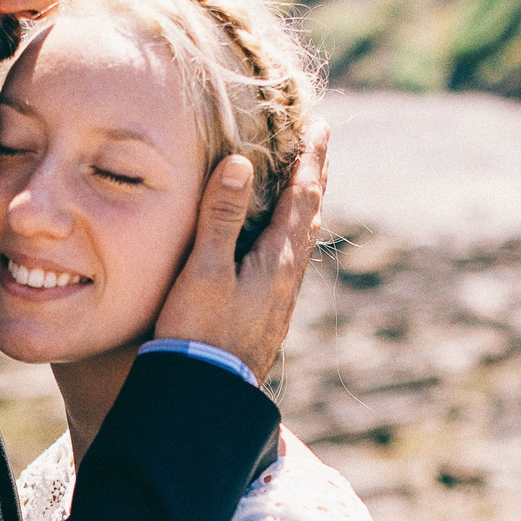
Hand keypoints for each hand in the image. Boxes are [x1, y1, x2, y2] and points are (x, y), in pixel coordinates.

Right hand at [150, 119, 329, 383]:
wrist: (205, 393)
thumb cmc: (200, 332)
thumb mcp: (205, 270)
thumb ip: (220, 216)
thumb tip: (240, 163)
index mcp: (278, 260)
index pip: (301, 198)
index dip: (309, 160)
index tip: (320, 128)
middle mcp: (287, 278)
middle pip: (310, 217)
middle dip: (314, 179)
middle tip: (320, 148)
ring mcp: (279, 299)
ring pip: (302, 241)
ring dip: (306, 208)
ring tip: (307, 189)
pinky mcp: (267, 315)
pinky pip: (289, 261)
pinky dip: (292, 236)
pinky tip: (280, 247)